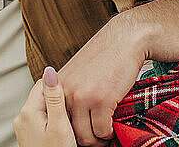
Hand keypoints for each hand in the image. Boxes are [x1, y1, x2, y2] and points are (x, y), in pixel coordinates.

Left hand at [14, 67, 76, 146]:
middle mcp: (22, 117)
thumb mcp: (60, 126)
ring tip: (68, 119)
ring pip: (41, 106)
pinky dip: (51, 118)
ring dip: (54, 109)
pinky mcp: (29, 134)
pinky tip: (61, 127)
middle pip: (41, 94)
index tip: (73, 92)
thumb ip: (55, 99)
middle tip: (72, 108)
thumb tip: (50, 72)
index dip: (58, 86)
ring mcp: (24, 126)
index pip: (42, 84)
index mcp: (28, 112)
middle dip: (57, 98)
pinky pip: (40, 117)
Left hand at [59, 14, 148, 145]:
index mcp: (57, 86)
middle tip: (96, 138)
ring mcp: (82, 96)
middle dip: (85, 139)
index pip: (55, 120)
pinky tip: (113, 126)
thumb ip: (67, 91)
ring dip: (98, 139)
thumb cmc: (103, 58)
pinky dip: (109, 132)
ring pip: (87, 136)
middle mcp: (66, 92)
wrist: (123, 41)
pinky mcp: (101, 100)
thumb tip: (64, 115)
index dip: (68, 131)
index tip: (80, 133)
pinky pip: (103, 130)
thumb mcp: (76, 72)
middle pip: (70, 132)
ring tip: (105, 134)